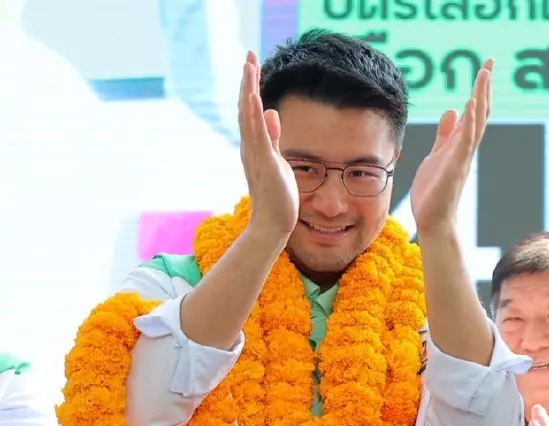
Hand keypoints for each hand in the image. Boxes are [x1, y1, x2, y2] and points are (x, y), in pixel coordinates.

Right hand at [238, 51, 298, 236]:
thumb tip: (271, 111)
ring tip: (249, 66)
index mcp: (254, 144)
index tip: (252, 63)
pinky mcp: (266, 163)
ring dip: (249, 90)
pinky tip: (256, 97)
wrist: (272, 223)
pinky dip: (255, 116)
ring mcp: (256, 154)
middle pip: (246, 107)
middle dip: (248, 80)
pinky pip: (259, 136)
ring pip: (249, 116)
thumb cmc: (276, 194)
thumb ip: (272, 136)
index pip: (250, 109)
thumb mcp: (277, 158)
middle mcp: (250, 146)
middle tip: (249, 54)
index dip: (251, 85)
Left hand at [410, 58, 492, 235]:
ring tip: (484, 74)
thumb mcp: (436, 155)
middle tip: (490, 62)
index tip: (484, 68)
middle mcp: (466, 149)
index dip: (479, 91)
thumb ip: (445, 135)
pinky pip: (465, 141)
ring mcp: (463, 157)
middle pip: (480, 112)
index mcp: (460, 145)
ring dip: (480, 97)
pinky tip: (470, 104)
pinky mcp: (455, 167)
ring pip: (476, 122)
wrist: (433, 222)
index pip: (474, 113)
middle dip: (484, 87)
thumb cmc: (433, 193)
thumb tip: (453, 111)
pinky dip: (469, 122)